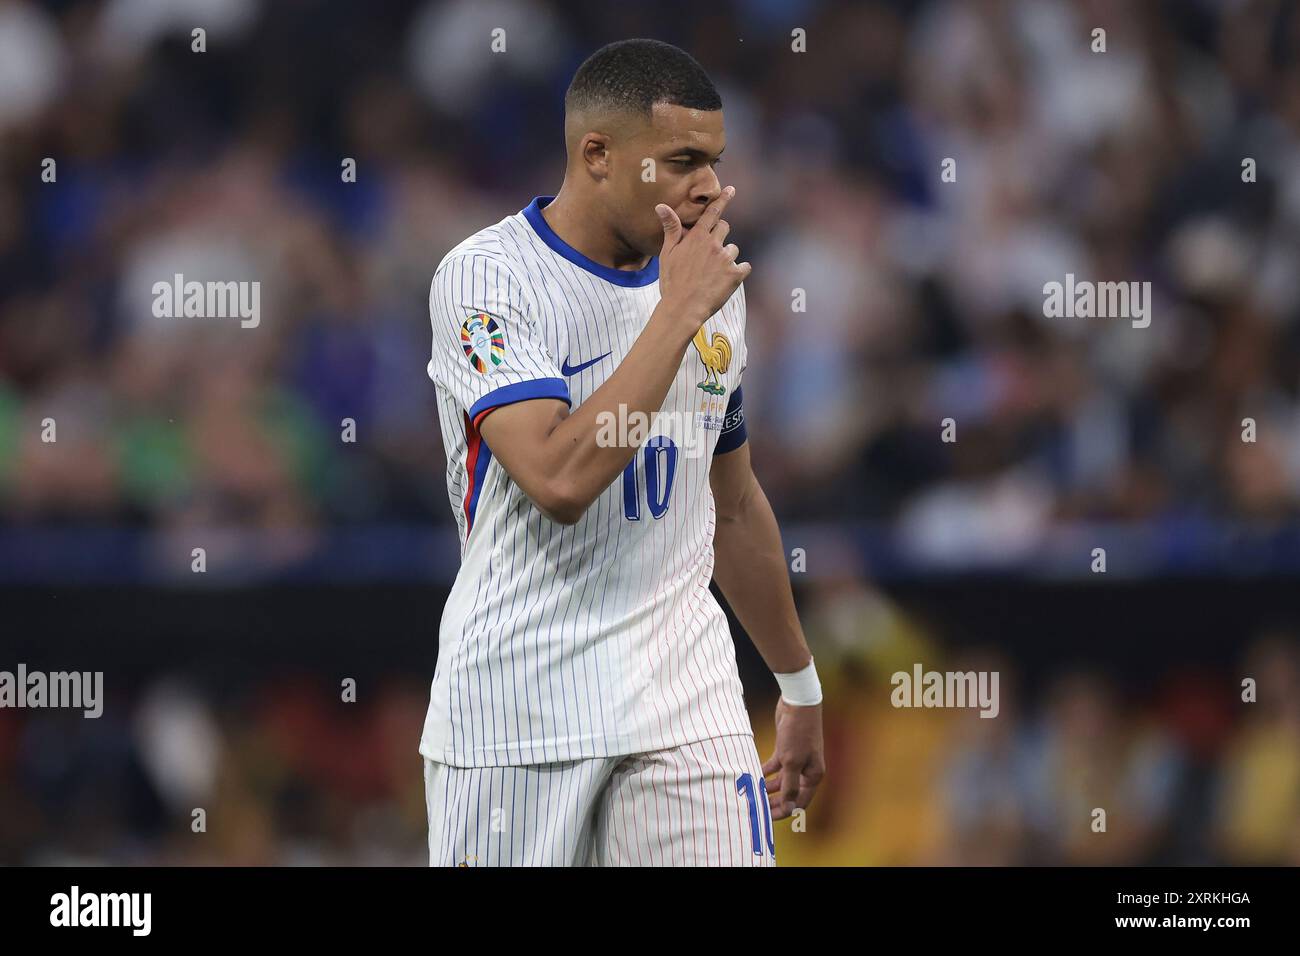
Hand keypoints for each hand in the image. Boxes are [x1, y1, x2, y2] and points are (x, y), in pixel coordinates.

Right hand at [655, 186, 749, 329]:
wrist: (682, 308)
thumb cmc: (672, 282)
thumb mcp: (667, 254)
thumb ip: (671, 229)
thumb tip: (661, 205)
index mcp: (697, 237)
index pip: (713, 213)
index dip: (723, 200)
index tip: (731, 190)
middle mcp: (714, 244)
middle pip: (725, 228)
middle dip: (719, 236)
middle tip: (709, 254)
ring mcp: (726, 259)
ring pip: (734, 249)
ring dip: (727, 257)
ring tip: (713, 273)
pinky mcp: (736, 274)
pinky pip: (745, 266)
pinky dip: (739, 272)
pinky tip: (726, 281)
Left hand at [762, 697, 824, 820]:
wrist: (798, 704)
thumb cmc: (798, 732)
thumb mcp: (792, 761)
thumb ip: (789, 785)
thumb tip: (789, 807)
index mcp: (813, 775)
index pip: (799, 801)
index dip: (784, 811)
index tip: (768, 818)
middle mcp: (806, 769)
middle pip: (789, 793)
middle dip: (774, 802)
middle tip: (758, 810)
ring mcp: (796, 759)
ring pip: (780, 780)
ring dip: (768, 787)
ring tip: (752, 795)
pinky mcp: (785, 749)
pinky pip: (774, 766)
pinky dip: (765, 772)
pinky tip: (753, 776)